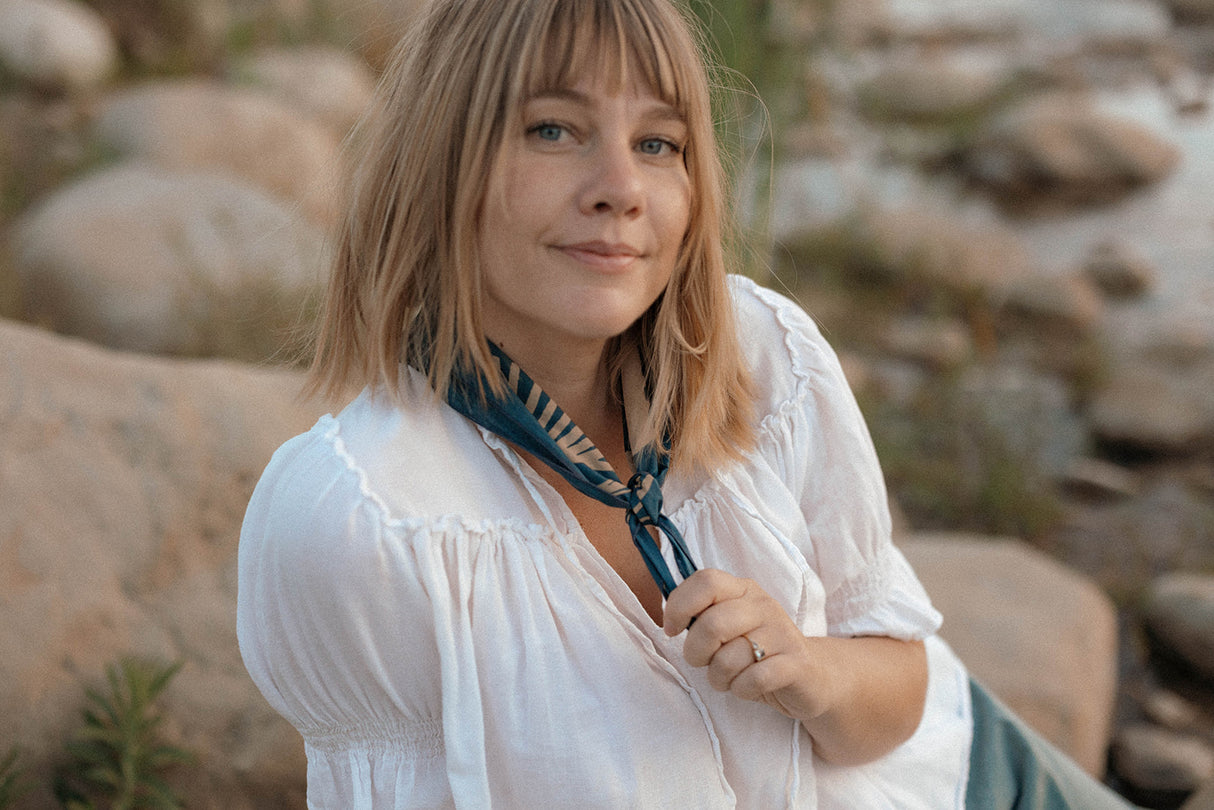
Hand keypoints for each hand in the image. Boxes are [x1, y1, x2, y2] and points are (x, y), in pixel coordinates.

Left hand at [662, 568, 829, 721]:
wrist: (811, 677)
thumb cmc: (757, 651)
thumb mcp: (729, 626)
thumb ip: (702, 616)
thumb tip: (670, 619)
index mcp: (743, 589)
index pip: (705, 581)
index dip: (680, 606)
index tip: (673, 630)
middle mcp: (764, 605)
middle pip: (712, 624)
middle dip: (696, 652)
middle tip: (702, 662)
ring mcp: (782, 633)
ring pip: (729, 658)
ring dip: (719, 677)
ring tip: (729, 678)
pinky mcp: (796, 664)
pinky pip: (753, 680)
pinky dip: (741, 690)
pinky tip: (748, 687)